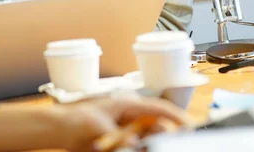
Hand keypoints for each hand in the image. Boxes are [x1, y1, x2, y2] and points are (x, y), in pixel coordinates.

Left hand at [60, 97, 187, 151]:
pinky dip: (139, 149)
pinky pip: (139, 148)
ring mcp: (129, 132)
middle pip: (159, 128)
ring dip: (151, 144)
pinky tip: (130, 149)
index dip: (177, 116)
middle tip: (168, 144)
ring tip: (139, 145)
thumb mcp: (97, 127)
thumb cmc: (77, 120)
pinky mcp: (124, 144)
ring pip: (150, 140)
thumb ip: (116, 136)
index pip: (159, 108)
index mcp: (129, 106)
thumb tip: (133, 143)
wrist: (62, 132)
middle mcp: (133, 119)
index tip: (190, 126)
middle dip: (165, 137)